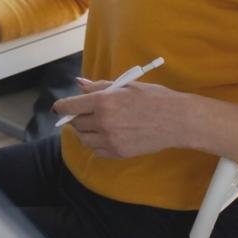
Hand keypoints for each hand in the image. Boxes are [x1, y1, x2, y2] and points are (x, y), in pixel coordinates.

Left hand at [54, 79, 195, 158]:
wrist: (177, 121)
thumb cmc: (154, 98)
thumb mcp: (126, 86)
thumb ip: (100, 86)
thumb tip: (79, 84)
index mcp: (104, 101)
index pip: (69, 106)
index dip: (61, 107)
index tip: (60, 107)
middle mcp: (103, 121)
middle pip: (75, 123)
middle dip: (76, 117)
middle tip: (84, 113)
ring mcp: (110, 140)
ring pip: (84, 139)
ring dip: (85, 131)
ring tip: (96, 124)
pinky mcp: (118, 153)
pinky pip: (96, 150)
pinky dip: (96, 143)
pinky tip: (106, 135)